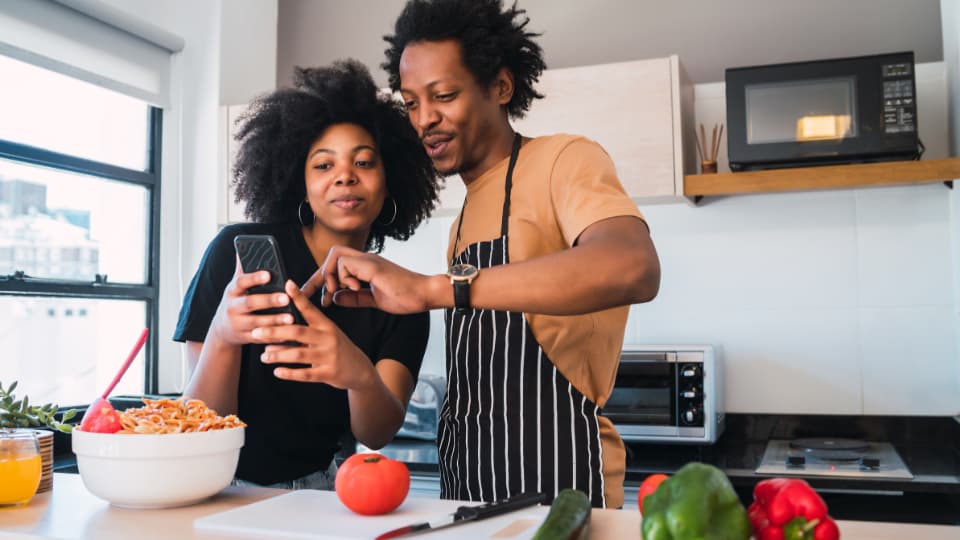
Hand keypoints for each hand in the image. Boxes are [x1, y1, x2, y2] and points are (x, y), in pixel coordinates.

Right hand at [208, 257, 295, 345]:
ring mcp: (238, 324)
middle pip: (251, 303)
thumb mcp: (235, 286)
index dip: (254, 278)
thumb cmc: (236, 300)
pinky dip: (274, 337)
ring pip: (257, 323)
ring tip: (291, 318)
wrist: (222, 328)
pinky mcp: (245, 338)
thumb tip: (243, 247)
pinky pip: (261, 337)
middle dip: (269, 301)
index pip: (242, 282)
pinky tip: (287, 335)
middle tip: (286, 298)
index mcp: (233, 291)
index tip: (269, 274)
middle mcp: (233, 307)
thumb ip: (242, 269)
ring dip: (275, 321)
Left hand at [254, 280, 376, 387]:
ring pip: (299, 354)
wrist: (360, 370)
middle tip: (256, 332)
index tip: (286, 285)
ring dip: (278, 354)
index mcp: (326, 325)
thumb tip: (276, 327)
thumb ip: (306, 330)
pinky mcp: (328, 373)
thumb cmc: (338, 349)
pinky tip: (277, 371)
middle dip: (275, 331)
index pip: (310, 309)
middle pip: (298, 331)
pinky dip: (289, 373)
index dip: (298, 297)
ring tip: (263, 356)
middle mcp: (328, 338)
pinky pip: (305, 374)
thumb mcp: (327, 335)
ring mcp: (329, 356)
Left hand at [304, 245, 438, 313]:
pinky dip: (343, 278)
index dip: (319, 280)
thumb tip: (336, 297)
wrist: (424, 294)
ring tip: (337, 292)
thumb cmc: (405, 297)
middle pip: (332, 255)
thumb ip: (354, 298)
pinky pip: (345, 264)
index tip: (308, 294)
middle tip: (322, 297)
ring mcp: (368, 260)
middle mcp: (365, 260)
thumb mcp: (374, 300)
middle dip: (320, 275)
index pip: (336, 267)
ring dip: (331, 276)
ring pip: (336, 256)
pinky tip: (354, 288)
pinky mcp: (372, 265)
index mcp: (366, 268)